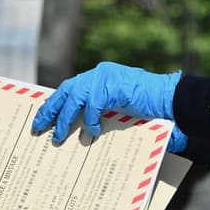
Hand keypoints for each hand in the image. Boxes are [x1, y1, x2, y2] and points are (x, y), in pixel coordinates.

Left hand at [31, 62, 180, 144]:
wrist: (171, 99)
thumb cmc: (148, 106)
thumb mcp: (117, 107)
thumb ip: (100, 110)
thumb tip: (79, 128)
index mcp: (100, 76)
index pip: (70, 88)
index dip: (56, 103)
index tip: (43, 117)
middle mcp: (100, 73)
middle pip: (66, 90)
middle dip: (50, 109)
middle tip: (38, 127)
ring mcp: (105, 76)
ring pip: (74, 96)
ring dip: (65, 118)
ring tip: (59, 136)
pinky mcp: (112, 84)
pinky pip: (93, 103)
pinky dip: (90, 119)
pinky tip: (94, 132)